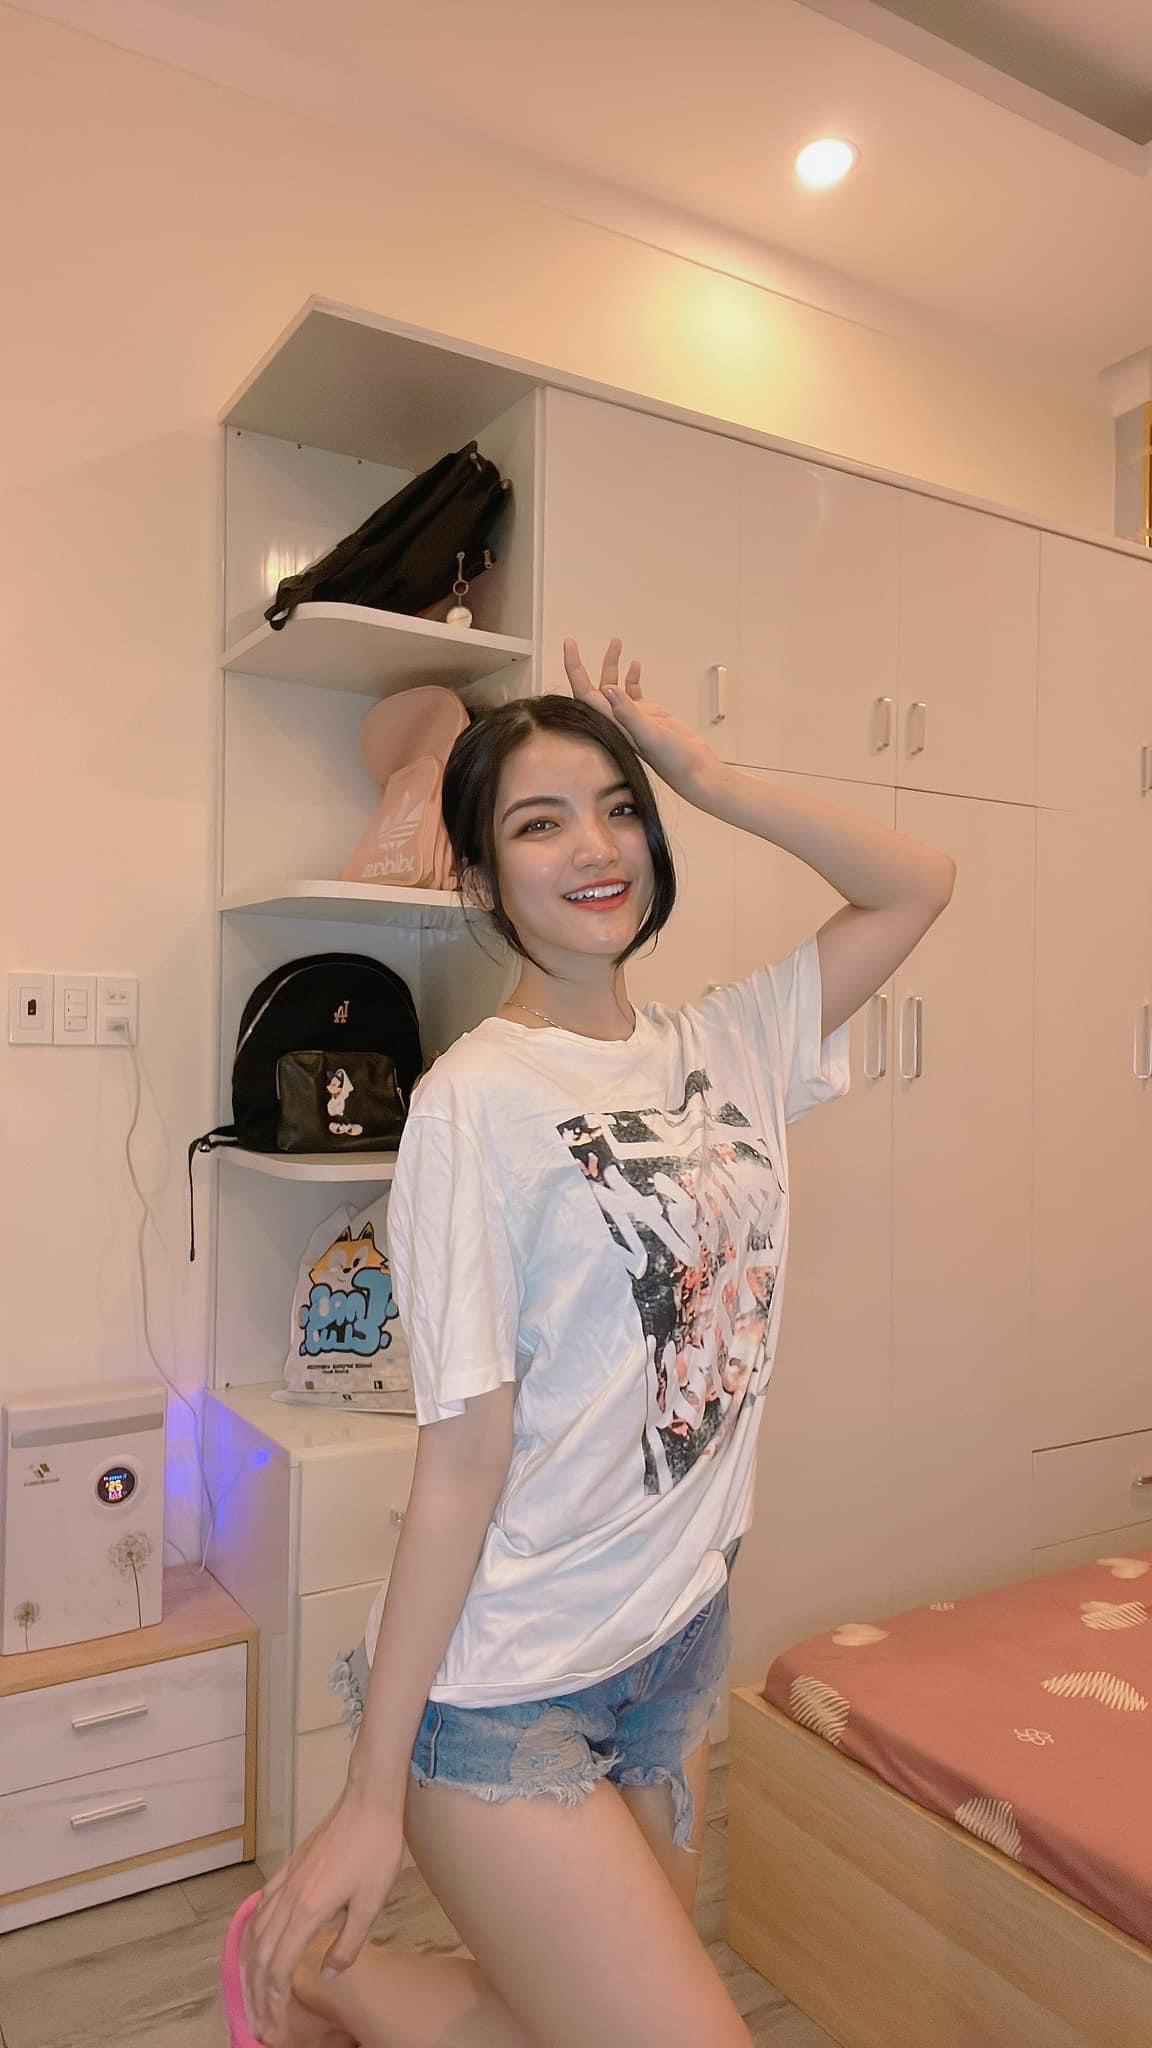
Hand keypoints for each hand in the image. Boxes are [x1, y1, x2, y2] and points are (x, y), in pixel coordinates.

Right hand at [243, 1787, 403, 2043]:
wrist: (368, 1801)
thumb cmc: (376, 1849)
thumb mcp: (371, 1902)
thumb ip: (348, 1943)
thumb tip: (327, 1972)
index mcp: (308, 1910)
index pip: (279, 1967)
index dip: (274, 2001)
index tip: (273, 2026)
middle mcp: (288, 1898)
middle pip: (260, 1955)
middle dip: (257, 1994)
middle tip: (259, 2022)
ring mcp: (285, 1881)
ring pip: (255, 1932)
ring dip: (251, 1968)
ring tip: (253, 1993)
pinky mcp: (289, 1869)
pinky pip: (260, 1908)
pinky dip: (251, 1934)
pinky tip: (255, 1944)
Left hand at [562, 638, 717, 800]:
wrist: (695, 771)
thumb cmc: (675, 760)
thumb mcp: (651, 735)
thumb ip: (629, 714)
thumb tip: (607, 690)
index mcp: (612, 725)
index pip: (584, 694)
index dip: (574, 669)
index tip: (570, 646)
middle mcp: (616, 722)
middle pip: (592, 688)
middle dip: (584, 664)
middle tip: (574, 642)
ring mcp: (631, 719)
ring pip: (613, 687)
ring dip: (612, 665)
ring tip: (616, 643)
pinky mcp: (646, 717)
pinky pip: (633, 693)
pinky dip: (631, 678)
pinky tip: (635, 666)